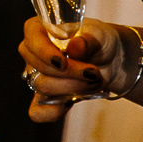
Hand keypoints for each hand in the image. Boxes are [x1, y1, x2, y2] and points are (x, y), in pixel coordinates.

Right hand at [19, 17, 138, 120]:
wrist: (111, 61)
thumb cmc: (100, 41)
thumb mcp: (99, 34)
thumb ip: (87, 40)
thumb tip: (74, 48)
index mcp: (40, 29)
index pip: (31, 39)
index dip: (44, 52)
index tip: (63, 62)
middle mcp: (33, 53)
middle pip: (38, 67)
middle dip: (69, 74)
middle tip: (93, 73)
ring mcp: (37, 76)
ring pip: (42, 87)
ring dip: (71, 88)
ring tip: (94, 82)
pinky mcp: (45, 97)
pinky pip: (38, 111)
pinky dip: (52, 111)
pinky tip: (70, 103)